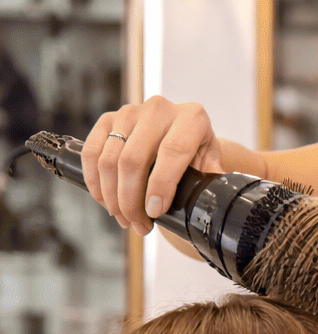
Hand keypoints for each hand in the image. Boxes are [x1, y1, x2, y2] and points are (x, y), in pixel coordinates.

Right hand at [81, 97, 224, 233]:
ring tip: (125, 219)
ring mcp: (130, 112)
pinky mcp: (108, 119)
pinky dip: (95, 182)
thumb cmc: (196, 153)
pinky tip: (105, 201)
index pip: (171, 152)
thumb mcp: (211, 164)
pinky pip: (91, 153)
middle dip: (131, 201)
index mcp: (191, 118)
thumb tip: (207, 204)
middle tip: (138, 224)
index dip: (160, 186)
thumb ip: (211, 181)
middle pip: (133, 160)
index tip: (154, 212)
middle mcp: (159, 109)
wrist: (180, 133)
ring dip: (113, 197)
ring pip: (110, 160)